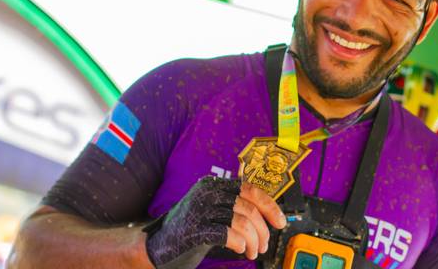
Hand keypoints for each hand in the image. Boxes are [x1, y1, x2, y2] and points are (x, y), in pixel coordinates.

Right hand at [145, 176, 285, 267]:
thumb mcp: (213, 210)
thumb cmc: (190, 228)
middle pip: (249, 208)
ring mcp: (200, 210)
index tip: (280, 222)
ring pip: (242, 222)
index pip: (251, 190)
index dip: (270, 206)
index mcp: (214, 184)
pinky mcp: (194, 230)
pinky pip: (227, 234)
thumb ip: (234, 207)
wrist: (157, 245)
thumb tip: (267, 215)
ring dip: (254, 241)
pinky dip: (240, 243)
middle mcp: (208, 192)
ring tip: (252, 252)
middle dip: (263, 230)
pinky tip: (240, 249)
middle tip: (264, 245)